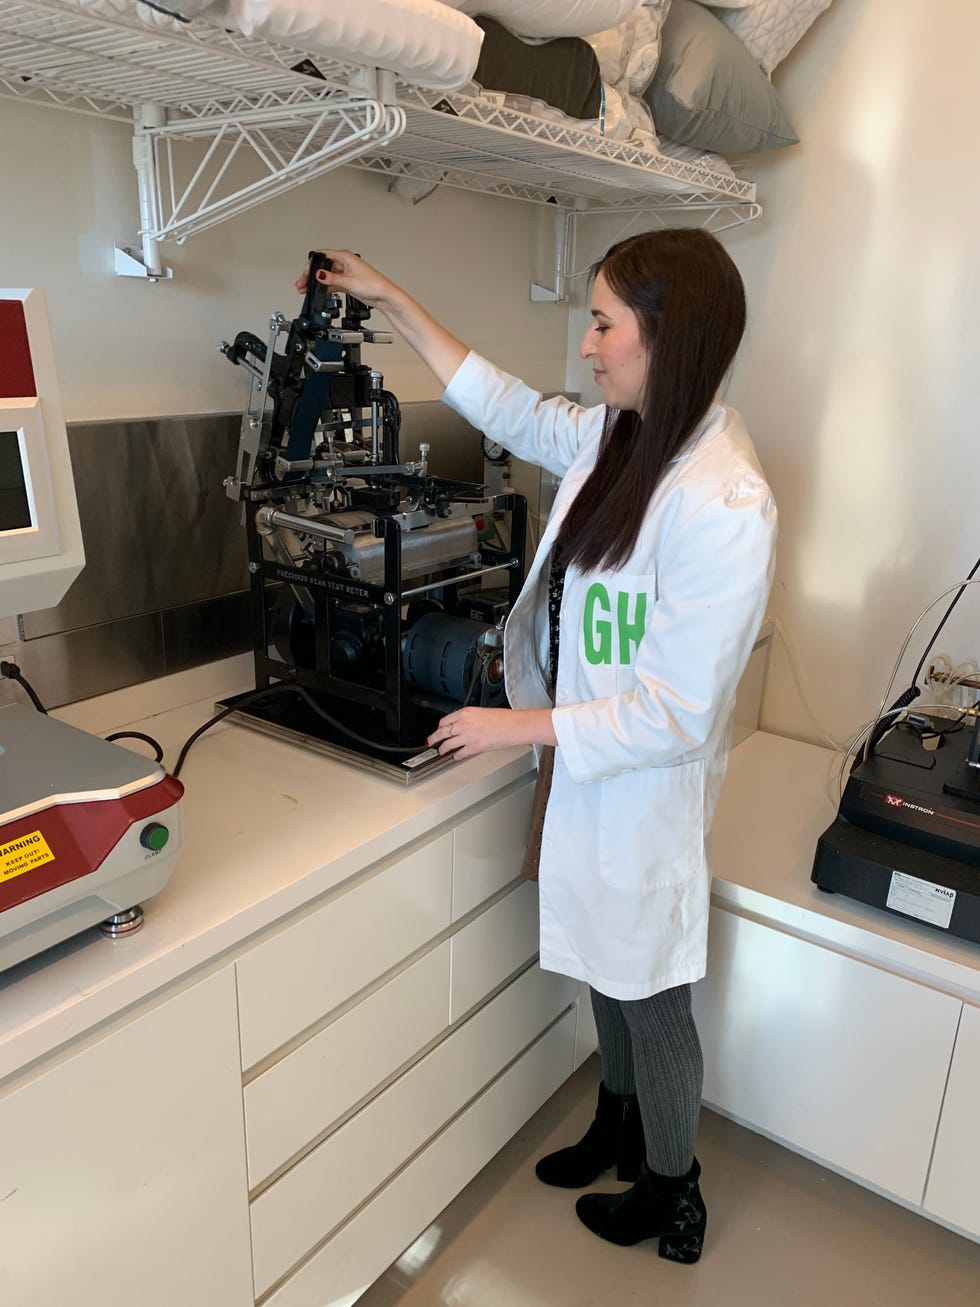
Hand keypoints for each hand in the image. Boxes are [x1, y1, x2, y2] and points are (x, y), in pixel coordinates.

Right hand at [295, 249, 398, 310]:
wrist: (384, 296)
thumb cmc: (373, 285)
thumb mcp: (348, 281)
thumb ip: (331, 279)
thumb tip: (318, 275)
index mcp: (345, 256)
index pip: (321, 256)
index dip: (311, 265)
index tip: (305, 274)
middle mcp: (344, 263)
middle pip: (322, 266)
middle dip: (311, 275)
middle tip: (302, 284)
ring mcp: (345, 272)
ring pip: (326, 276)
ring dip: (316, 283)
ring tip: (306, 290)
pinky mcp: (347, 282)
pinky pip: (332, 283)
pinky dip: (325, 288)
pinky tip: (319, 293)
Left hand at [427, 707, 557, 759]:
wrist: (514, 726)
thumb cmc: (503, 719)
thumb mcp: (482, 712)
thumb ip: (469, 718)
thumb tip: (461, 725)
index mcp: (466, 712)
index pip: (445, 720)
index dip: (439, 727)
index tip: (437, 730)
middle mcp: (464, 723)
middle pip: (441, 732)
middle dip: (434, 738)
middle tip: (430, 742)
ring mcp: (468, 736)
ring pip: (448, 744)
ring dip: (443, 749)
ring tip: (441, 751)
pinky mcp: (474, 747)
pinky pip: (459, 753)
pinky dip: (456, 756)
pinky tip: (455, 756)